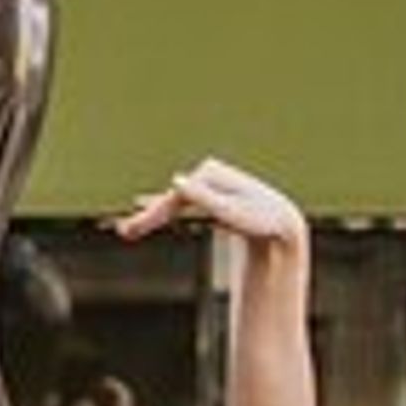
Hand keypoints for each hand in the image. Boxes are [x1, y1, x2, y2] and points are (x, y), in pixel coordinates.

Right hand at [104, 155, 308, 256]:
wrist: (282, 225)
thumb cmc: (261, 220)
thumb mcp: (233, 213)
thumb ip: (204, 197)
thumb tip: (175, 180)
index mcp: (210, 174)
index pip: (176, 196)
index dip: (157, 213)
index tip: (137, 226)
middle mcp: (206, 176)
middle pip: (171, 199)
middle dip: (149, 216)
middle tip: (124, 232)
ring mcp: (208, 188)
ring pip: (173, 204)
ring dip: (151, 216)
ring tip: (125, 229)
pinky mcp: (209, 201)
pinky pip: (180, 206)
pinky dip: (162, 211)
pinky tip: (143, 207)